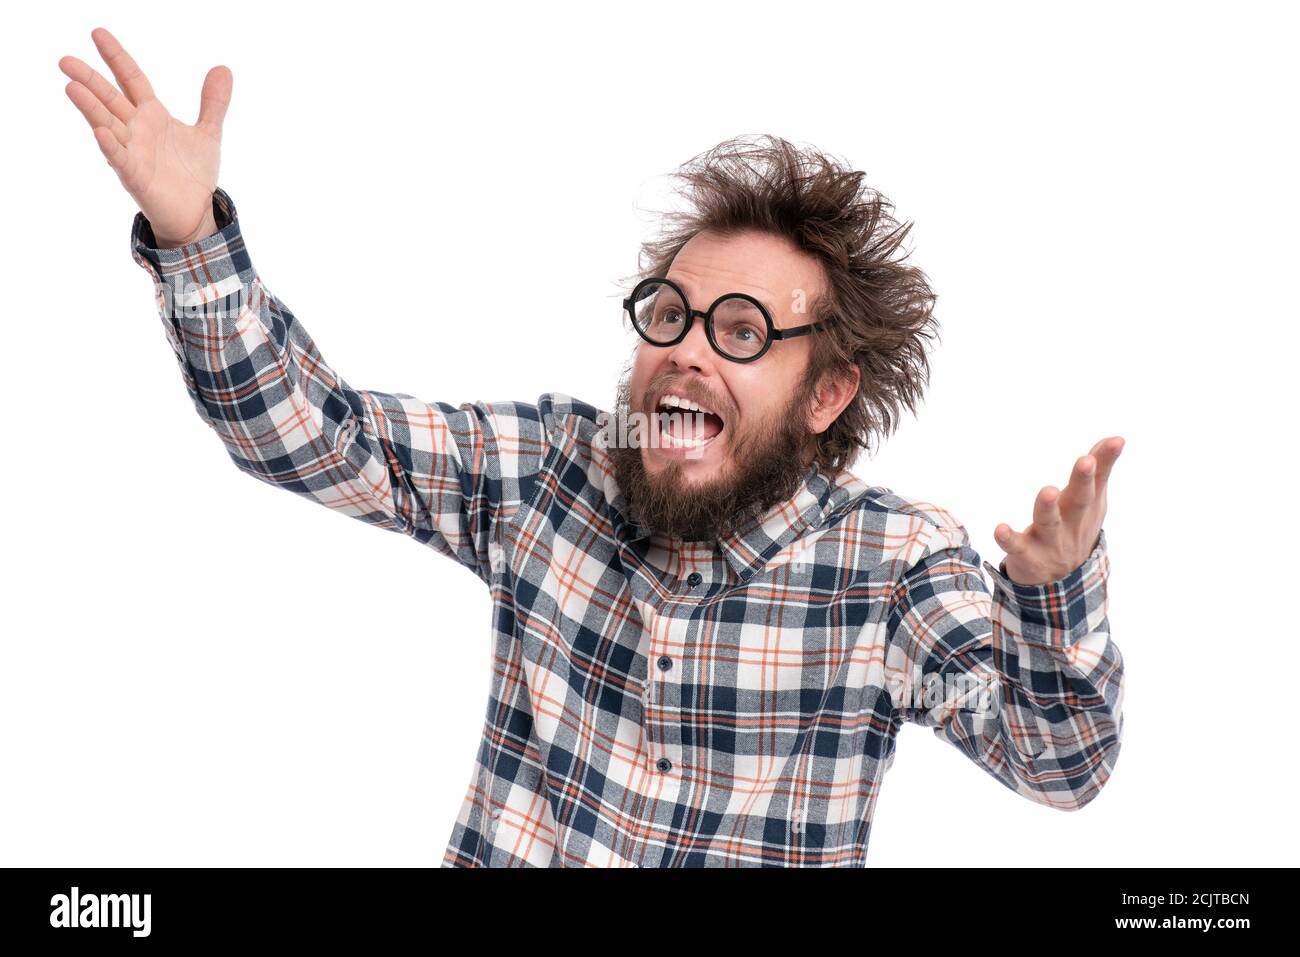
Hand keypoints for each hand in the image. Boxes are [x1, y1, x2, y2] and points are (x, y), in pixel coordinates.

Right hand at [59, 27, 231, 246]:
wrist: (196, 211)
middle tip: (65, 60)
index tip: (97, 33)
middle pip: (110, 98)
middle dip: (89, 80)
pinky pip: (120, 159)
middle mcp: (137, 130)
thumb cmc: (194, 173)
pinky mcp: (136, 176)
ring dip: (90, 107)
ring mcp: (133, 152)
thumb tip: (223, 68)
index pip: (131, 79)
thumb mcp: (208, 133)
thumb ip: (213, 103)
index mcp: (153, 115)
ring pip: (107, 124)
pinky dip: (111, 146)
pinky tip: (101, 132)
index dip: (117, 57)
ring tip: (71, 87)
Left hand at [994, 436, 1123, 585]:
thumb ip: (1100, 470)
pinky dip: (1008, 539)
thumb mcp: (1092, 503)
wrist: (1062, 586)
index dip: (1105, 460)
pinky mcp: (1027, 556)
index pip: (1098, 481)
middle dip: (1083, 480)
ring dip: (1048, 507)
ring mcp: (1050, 541)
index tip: (1115, 441)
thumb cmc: (1076, 530)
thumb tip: (1116, 438)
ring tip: (1048, 491)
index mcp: (1086, 508)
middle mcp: (1071, 523)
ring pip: (1049, 523)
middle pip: (1079, 501)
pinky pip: (1017, 547)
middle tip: (1085, 461)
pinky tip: (1000, 529)